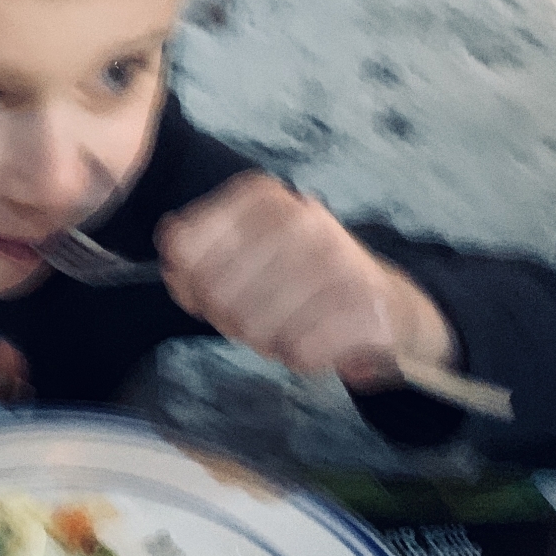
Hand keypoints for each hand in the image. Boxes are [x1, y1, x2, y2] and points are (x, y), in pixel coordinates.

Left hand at [157, 172, 457, 390]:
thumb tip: (172, 245)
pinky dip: (302, 358)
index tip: (204, 297)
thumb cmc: (297, 282)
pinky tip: (315, 343)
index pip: (185, 248)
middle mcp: (298, 217)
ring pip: (256, 325)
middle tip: (253, 322)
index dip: (188, 285)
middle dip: (228, 320)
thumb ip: (196, 253)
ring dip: (266, 342)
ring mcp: (335, 256)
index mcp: (261, 197)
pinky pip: (301, 350)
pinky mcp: (366, 301)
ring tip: (286, 331)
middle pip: (217, 293)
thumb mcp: (243, 255)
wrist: (383, 303)